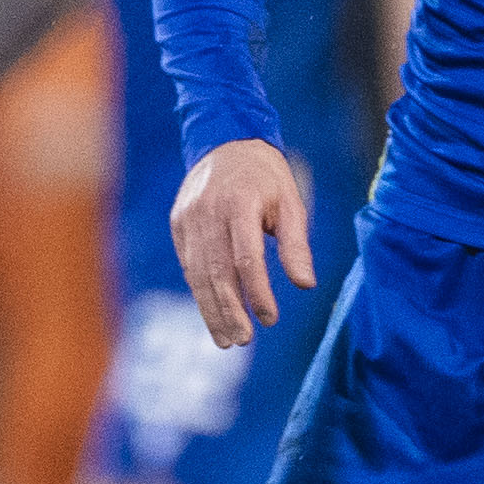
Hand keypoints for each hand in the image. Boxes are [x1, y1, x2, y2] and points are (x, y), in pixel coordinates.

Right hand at [171, 139, 314, 345]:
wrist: (225, 143)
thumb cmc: (266, 177)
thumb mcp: (290, 202)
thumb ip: (296, 244)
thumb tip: (305, 285)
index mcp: (239, 203)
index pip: (246, 257)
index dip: (256, 291)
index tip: (270, 318)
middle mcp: (207, 212)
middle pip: (216, 270)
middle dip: (229, 310)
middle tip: (243, 340)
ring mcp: (188, 219)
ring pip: (197, 272)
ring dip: (211, 310)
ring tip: (226, 340)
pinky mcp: (178, 224)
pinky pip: (189, 264)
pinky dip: (200, 292)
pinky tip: (214, 315)